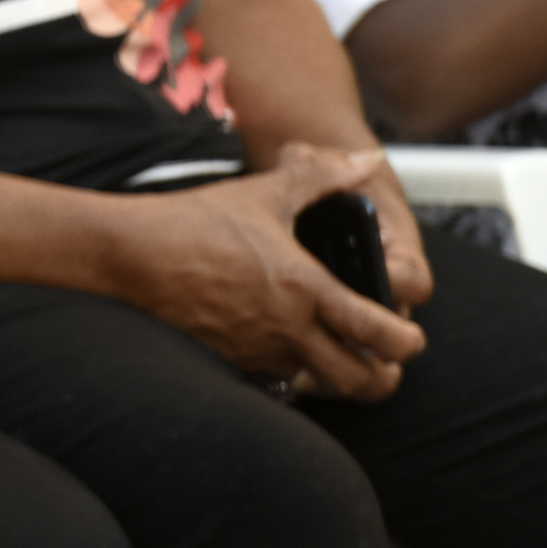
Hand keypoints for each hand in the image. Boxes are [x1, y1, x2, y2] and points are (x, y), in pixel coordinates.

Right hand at [123, 143, 425, 396]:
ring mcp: (255, 350)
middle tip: (390, 365)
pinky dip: (295, 373)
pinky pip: (276, 379)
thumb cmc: (198, 220)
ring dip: (338, 378)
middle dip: (382, 379)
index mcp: (302, 287)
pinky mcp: (230, 360)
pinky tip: (295, 350)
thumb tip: (368, 162)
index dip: (403, 341)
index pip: (373, 330)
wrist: (134, 254)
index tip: (412, 338)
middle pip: (354, 380)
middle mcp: (284, 328)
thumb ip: (323, 177)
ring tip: (347, 358)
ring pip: (316, 385)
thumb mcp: (266, 192)